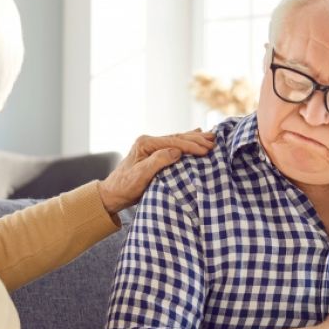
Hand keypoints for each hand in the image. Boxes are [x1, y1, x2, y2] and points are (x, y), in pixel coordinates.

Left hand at [98, 130, 214, 213]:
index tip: (207, 150)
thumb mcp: (141, 176)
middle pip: (178, 137)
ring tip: (212, 137)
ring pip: (178, 139)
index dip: (191, 145)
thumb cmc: (125, 186)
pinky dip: (188, 141)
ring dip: (195, 139)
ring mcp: (152, 146)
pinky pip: (175, 144)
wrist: (113, 194)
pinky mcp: (155, 153)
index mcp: (146, 143)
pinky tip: (197, 134)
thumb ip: (158, 161)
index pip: (174, 141)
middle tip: (215, 141)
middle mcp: (149, 141)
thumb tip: (177, 151)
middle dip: (197, 139)